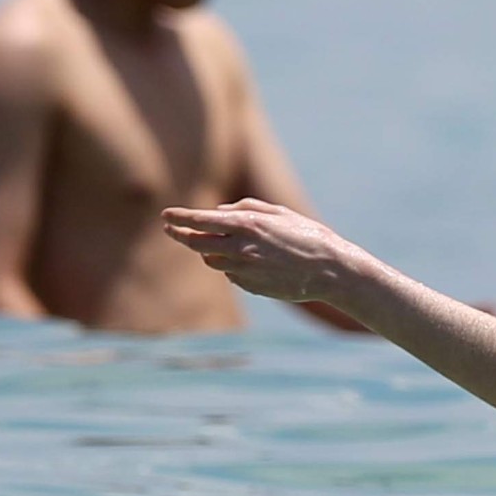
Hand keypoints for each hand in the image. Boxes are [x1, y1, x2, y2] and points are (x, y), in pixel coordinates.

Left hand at [162, 198, 365, 306]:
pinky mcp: (250, 286)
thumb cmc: (308, 236)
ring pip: (212, 261)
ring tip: (223, 246)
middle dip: (181, 235)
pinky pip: (231, 275)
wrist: (330, 271)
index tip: (166, 215)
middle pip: (197, 243)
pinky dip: (233, 267)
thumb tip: (219, 212)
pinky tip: (254, 263)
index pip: (201, 221)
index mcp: (247, 225)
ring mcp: (244, 270)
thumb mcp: (279, 213)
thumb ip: (246, 208)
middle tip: (171, 229)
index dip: (180, 217)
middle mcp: (241, 248)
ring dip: (210, 252)